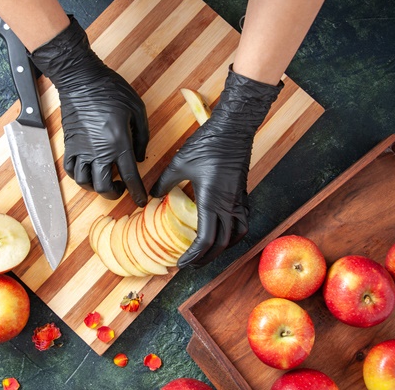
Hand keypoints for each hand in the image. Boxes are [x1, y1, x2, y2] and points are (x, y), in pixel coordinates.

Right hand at [29, 16, 148, 206]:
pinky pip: (70, 170)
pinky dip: (79, 177)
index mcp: (118, 143)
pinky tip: (88, 171)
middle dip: (114, 194)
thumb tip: (140, 158)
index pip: (129, 177)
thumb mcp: (137, 110)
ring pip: (85, 182)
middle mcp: (98, 151)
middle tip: (122, 187)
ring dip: (96, 187)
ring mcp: (81, 150)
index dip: (136, 193)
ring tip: (105, 179)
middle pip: (103, 187)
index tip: (140, 201)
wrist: (81, 79)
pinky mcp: (69, 145)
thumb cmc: (111, 91)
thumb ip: (142, 137)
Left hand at [151, 67, 281, 267]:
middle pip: (221, 245)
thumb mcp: (178, 163)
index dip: (194, 256)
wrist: (233, 129)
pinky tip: (222, 234)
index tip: (181, 262)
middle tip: (190, 265)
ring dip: (222, 250)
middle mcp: (229, 206)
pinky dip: (233, 235)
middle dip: (206, 259)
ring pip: (236, 236)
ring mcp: (239, 201)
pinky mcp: (243, 195)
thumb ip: (164, 183)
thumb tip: (151, 197)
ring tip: (206, 254)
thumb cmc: (207, 144)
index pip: (206, 240)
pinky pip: (242, 223)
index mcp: (212, 201)